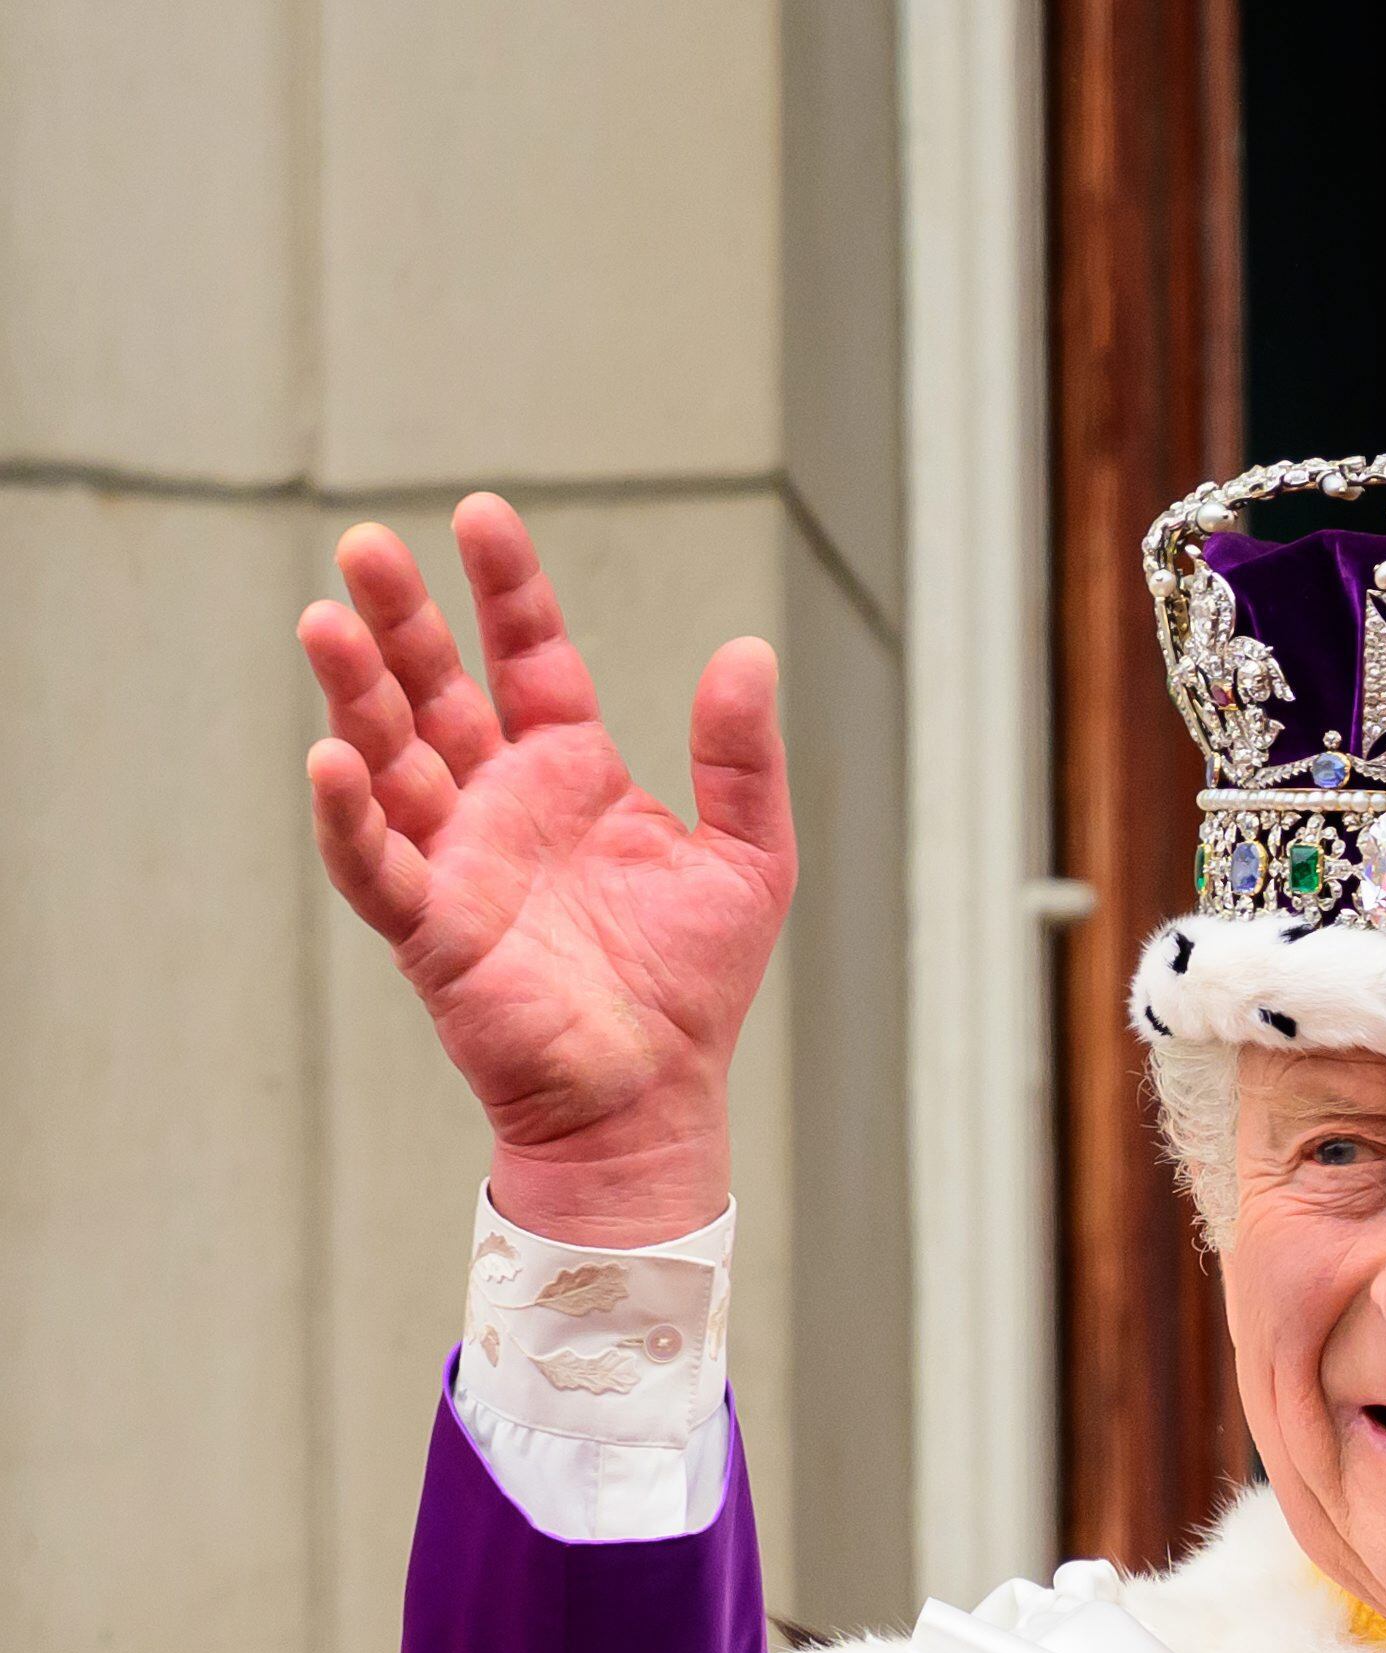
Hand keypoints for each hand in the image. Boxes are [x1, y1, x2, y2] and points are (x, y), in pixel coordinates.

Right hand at [300, 495, 795, 1244]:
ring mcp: (456, 859)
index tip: (481, 514)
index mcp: (570, 773)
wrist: (657, 1096)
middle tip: (365, 544)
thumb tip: (746, 649)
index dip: (506, 589)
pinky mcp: (429, 928)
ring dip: (354, 693)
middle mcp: (499, 803)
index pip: (527, 658)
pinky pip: (374, 863)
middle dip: (401, 619)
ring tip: (326, 619)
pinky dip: (349, 814)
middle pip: (435, 689)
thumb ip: (742, 757)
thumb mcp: (749, 857)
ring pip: (388, 757)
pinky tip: (331, 756)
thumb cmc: (693, 984)